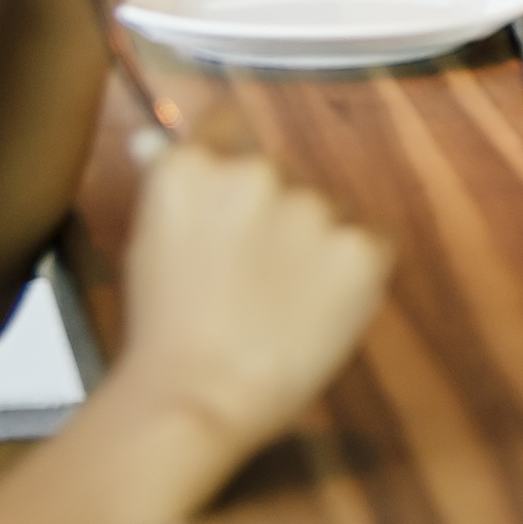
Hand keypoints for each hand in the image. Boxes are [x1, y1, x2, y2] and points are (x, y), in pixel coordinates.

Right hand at [104, 139, 389, 477]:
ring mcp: (313, 206)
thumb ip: (173, 188)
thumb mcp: (150, 242)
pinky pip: (372, 241)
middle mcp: (256, 172)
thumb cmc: (166, 334)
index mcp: (194, 166)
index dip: (235, 164)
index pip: (230, 125)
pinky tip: (318, 309)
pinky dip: (355, 271)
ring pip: (330, 208)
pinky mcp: (362, 244)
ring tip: (280, 305)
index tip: (237, 203)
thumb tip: (157, 140)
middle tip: (255, 278)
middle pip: (285, 174)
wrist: (198, 398)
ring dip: (317, 243)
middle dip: (279, 215)